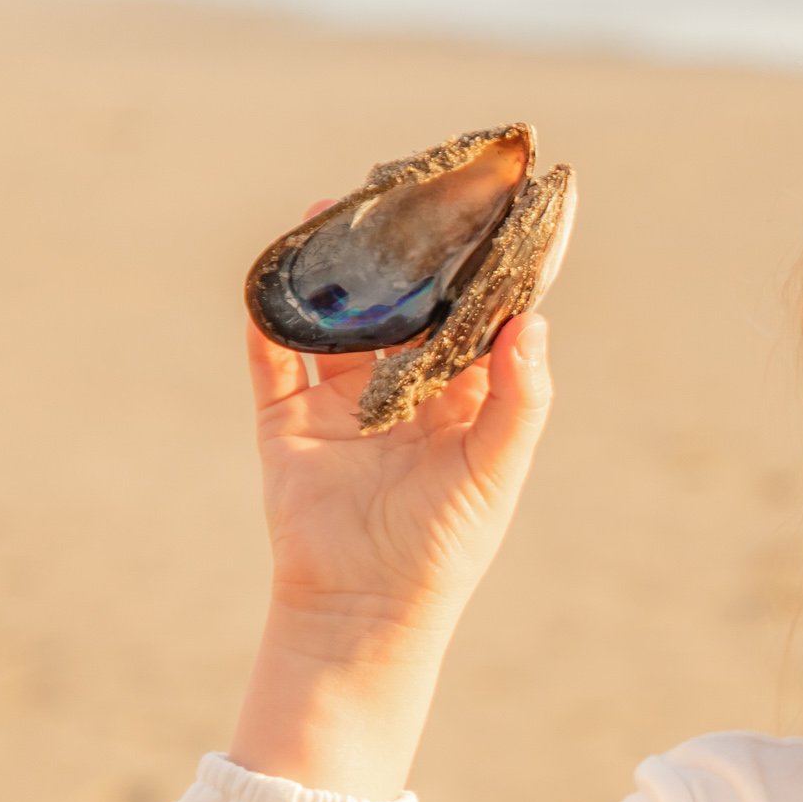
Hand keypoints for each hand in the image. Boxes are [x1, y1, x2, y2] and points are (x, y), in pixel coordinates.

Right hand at [244, 198, 555, 637]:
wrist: (366, 606)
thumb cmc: (445, 544)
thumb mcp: (496, 468)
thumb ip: (519, 397)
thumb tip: (532, 321)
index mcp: (460, 397)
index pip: (470, 319)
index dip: (476, 271)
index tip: (486, 214)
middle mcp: (400, 391)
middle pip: (400, 307)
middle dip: (400, 256)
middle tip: (403, 194)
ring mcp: (340, 403)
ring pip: (336, 321)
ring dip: (335, 271)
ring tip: (336, 212)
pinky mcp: (288, 420)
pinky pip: (273, 356)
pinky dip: (270, 314)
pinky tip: (274, 270)